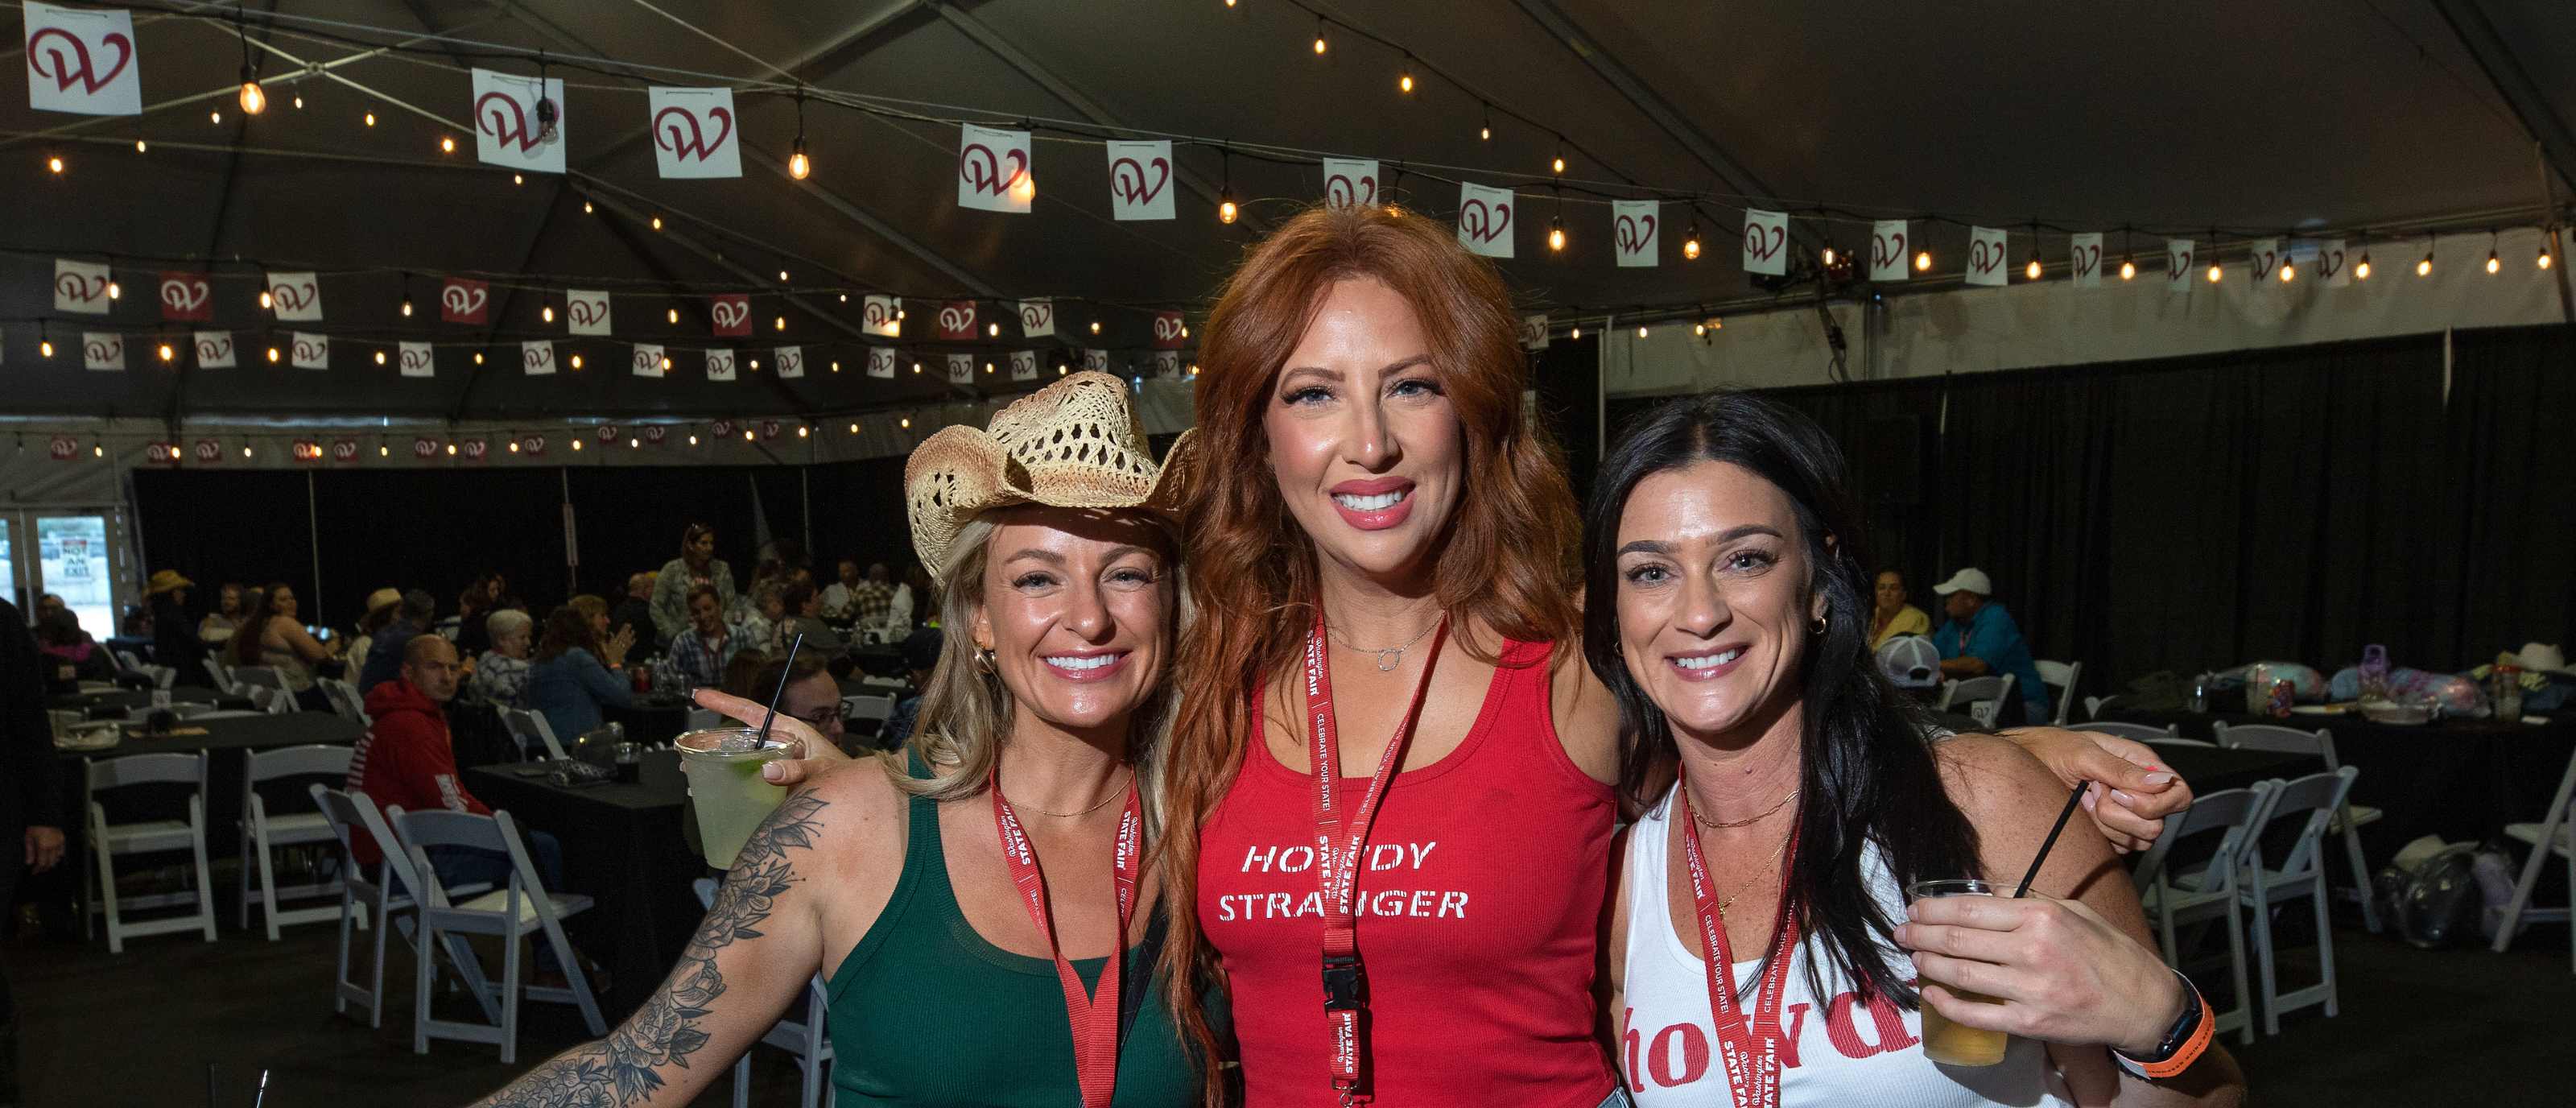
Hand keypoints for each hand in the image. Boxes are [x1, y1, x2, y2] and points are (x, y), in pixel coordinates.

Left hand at [24, 826, 63, 873]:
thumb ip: (30, 851)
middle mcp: (53, 846)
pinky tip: (54, 858)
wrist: (45, 816)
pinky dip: (58, 856)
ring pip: (57, 858)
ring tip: (45, 865)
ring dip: (51, 863)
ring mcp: (59, 843)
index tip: (34, 872)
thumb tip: (29, 862)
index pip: (42, 863)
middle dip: (44, 868)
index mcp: (43, 846)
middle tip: (39, 870)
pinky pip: (62, 851)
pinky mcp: (62, 839)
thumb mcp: (28, 838)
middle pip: (50, 862)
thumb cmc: (35, 827)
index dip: (38, 869)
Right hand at [603, 625, 636, 667]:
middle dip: (627, 630)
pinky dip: (632, 643)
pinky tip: (634, 639)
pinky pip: (629, 647)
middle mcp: (619, 644)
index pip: (619, 634)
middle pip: (623, 636)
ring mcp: (622, 648)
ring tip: (633, 631)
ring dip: (630, 635)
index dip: (623, 629)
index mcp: (613, 643)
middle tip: (630, 625)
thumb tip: (610, 632)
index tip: (625, 625)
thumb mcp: (605, 647)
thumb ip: (608, 640)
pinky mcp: (624, 652)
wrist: (612, 664)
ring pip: (627, 640)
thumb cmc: (607, 656)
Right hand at [690, 688, 853, 784]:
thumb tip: (768, 771)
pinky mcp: (771, 783)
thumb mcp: (822, 767)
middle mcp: (776, 744)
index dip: (725, 701)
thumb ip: (798, 768)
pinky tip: (710, 792)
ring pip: (736, 759)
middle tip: (686, 750)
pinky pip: (744, 780)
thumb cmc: (842, 775)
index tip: (700, 694)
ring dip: (713, 764)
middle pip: (737, 737)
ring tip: (691, 772)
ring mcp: (772, 764)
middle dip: (710, 741)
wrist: (854, 798)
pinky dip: (725, 785)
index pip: (751, 711)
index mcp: (788, 731)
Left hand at [1896, 891, 2186, 1055]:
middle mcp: (2031, 950)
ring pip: (1961, 974)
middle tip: (1901, 931)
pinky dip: (1947, 1003)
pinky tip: (1931, 992)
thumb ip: (2026, 901)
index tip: (1915, 908)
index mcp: (2040, 916)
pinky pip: (1977, 1014)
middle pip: (1958, 940)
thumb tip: (1982, 894)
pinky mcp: (2030, 1022)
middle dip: (1920, 933)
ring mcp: (2030, 989)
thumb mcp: (2072, 911)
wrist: (2142, 1002)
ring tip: (1913, 955)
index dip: (1933, 909)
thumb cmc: (2107, 951)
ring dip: (1928, 964)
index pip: (1970, 909)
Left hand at [1999, 728, 2189, 852]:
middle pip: (2158, 824)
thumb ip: (2122, 769)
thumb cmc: (2052, 750)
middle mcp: (2139, 791)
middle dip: (2121, 815)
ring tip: (2085, 800)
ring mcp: (2127, 815)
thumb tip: (2162, 781)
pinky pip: (2120, 848)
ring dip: (2107, 824)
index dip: (2159, 803)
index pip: (2180, 794)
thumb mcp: (2084, 754)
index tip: (2122, 795)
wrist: (2025, 766)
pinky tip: (2083, 816)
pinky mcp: (2112, 833)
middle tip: (2094, 794)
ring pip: (2139, 840)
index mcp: (2141, 765)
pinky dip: (2100, 836)